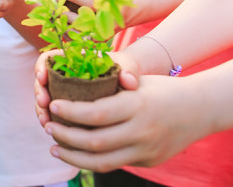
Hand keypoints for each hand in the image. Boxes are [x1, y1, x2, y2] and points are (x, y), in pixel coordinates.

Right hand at [34, 50, 140, 126]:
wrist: (130, 83)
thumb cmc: (125, 68)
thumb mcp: (128, 64)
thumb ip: (129, 69)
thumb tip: (128, 82)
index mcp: (72, 59)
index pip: (48, 59)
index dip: (41, 67)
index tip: (42, 77)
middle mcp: (63, 75)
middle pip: (42, 81)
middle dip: (39, 92)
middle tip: (44, 104)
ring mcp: (63, 91)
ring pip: (45, 99)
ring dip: (42, 110)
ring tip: (46, 122)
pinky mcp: (68, 107)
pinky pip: (54, 113)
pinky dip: (51, 121)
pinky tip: (54, 131)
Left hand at [44, 75, 203, 171]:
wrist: (199, 109)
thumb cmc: (160, 88)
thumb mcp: (135, 82)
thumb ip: (107, 90)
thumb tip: (71, 91)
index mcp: (135, 106)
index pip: (95, 114)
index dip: (69, 112)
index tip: (52, 106)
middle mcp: (141, 131)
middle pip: (94, 142)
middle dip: (65, 137)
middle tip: (47, 128)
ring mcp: (145, 150)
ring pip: (101, 162)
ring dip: (72, 157)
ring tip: (53, 148)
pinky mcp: (147, 161)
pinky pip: (114, 164)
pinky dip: (91, 160)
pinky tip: (77, 154)